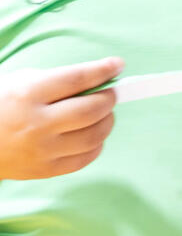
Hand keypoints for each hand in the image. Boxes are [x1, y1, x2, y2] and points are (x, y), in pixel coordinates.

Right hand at [0, 57, 122, 180]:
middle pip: (92, 109)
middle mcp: (37, 124)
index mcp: (28, 95)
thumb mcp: (20, 81)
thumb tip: (99, 78)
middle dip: (109, 97)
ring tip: (103, 113)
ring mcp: (41, 150)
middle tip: (111, 92)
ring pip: (94, 135)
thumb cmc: (1, 105)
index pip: (77, 79)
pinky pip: (85, 158)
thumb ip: (58, 79)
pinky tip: (91, 134)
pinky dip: (97, 144)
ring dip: (107, 120)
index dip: (102, 70)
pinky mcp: (45, 170)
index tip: (117, 65)